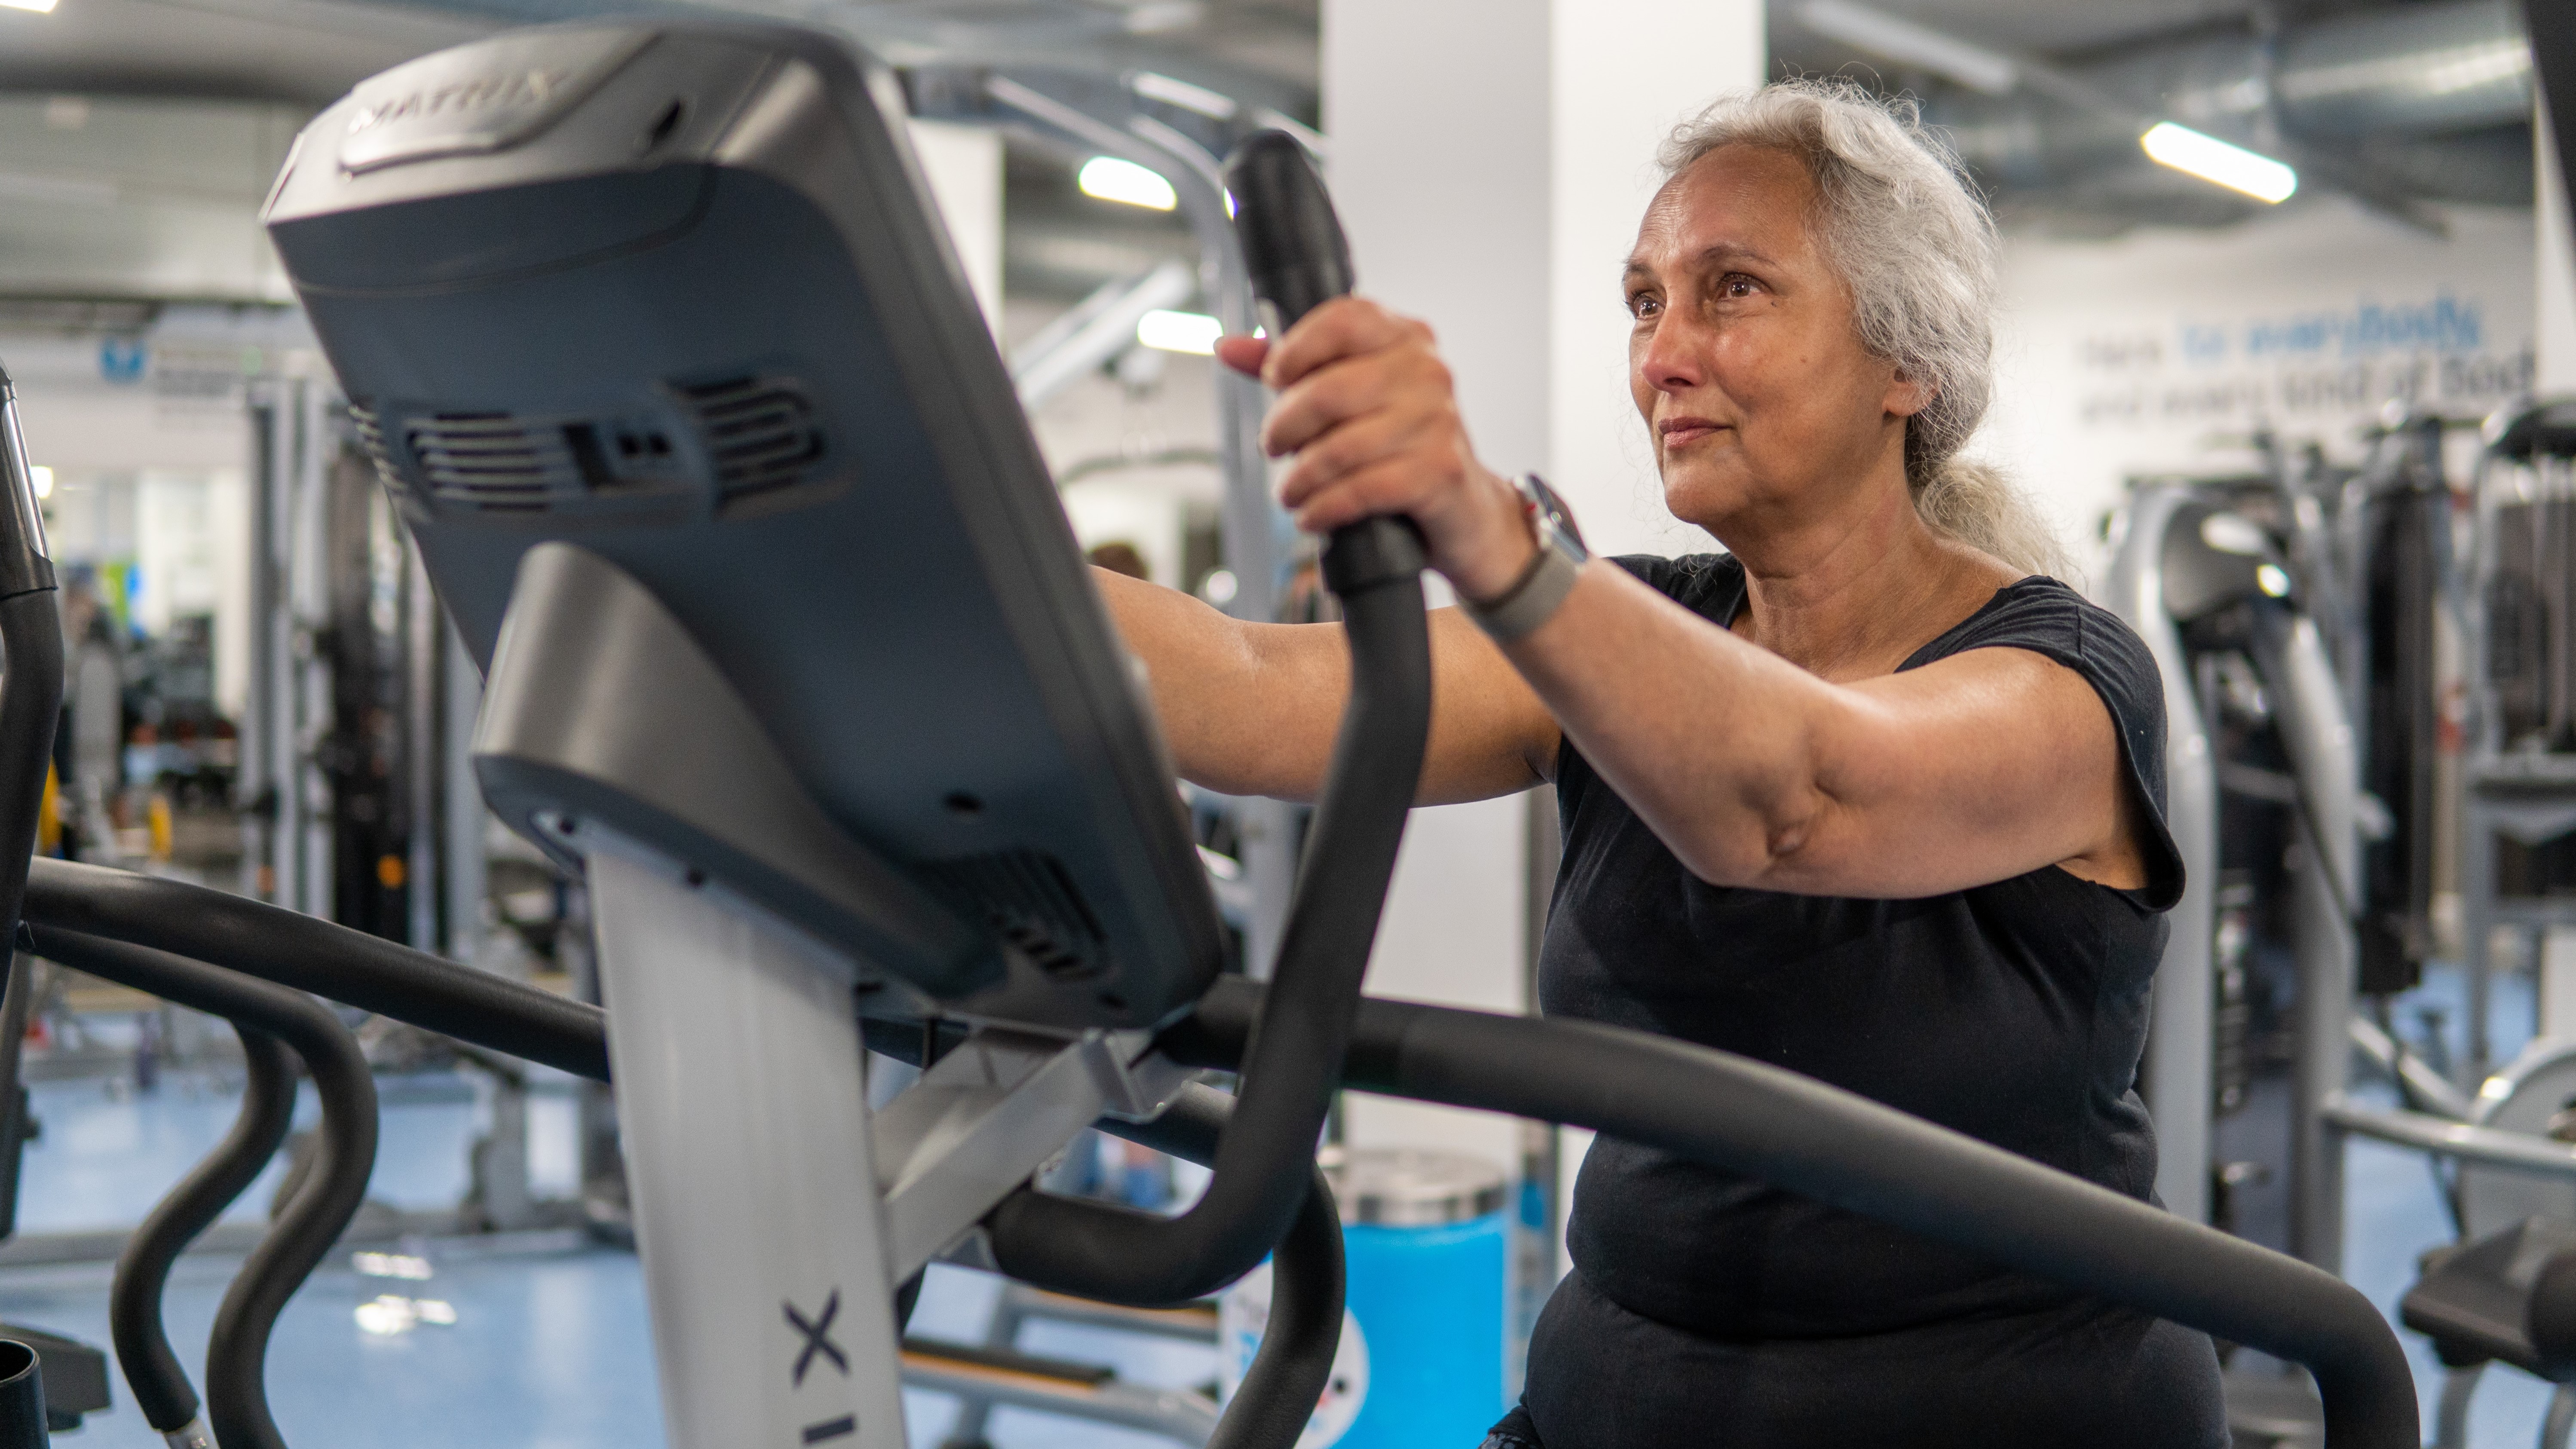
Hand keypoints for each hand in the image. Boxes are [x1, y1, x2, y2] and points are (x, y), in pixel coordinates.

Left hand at [1215, 298, 1537, 602]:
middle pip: (1330, 389)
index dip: (1295, 349)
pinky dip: (1325, 507)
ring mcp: (1439, 421)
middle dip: (1285, 425)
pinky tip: (1311, 514)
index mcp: (1407, 338)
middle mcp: (1428, 373)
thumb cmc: (1400, 448)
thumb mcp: (1352, 401)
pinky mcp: (1439, 472)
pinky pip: (1363, 489)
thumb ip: (1295, 370)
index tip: (1274, 379)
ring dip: (1301, 477)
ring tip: (1290, 492)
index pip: (1343, 319)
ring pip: (1341, 446)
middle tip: (1272, 446)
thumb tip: (1228, 347)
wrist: (1465, 511)